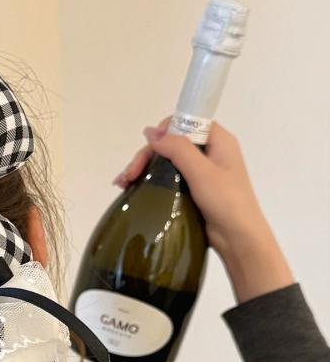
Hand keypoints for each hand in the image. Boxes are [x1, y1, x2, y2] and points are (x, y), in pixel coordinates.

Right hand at [113, 117, 293, 303]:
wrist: (237, 238)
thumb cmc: (226, 202)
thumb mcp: (201, 172)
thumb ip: (177, 148)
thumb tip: (150, 131)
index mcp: (218, 141)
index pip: (187, 122)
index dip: (164, 131)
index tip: (148, 147)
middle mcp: (209, 152)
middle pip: (172, 143)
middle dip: (147, 155)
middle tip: (129, 175)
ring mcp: (200, 172)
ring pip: (166, 161)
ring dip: (144, 169)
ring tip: (123, 184)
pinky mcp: (192, 189)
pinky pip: (167, 178)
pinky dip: (149, 181)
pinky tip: (132, 189)